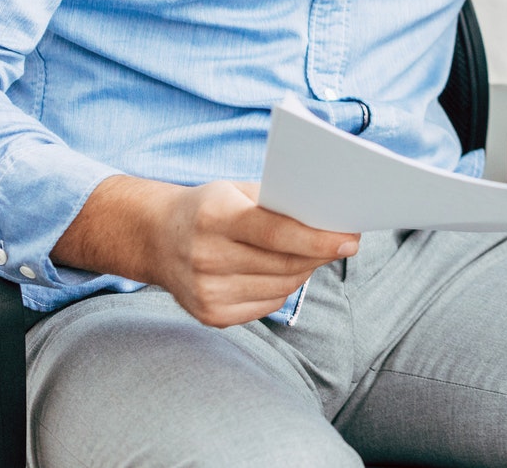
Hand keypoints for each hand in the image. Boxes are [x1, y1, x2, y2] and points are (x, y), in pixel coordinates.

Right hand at [53, 174, 359, 327]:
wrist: (155, 238)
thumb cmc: (209, 207)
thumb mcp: (236, 191)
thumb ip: (278, 204)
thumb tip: (330, 221)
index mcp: (213, 218)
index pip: (275, 233)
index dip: (317, 238)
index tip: (351, 240)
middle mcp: (206, 258)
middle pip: (283, 263)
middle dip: (320, 253)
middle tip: (343, 242)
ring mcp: (205, 292)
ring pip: (282, 286)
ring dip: (304, 270)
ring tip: (313, 253)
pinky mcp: (210, 316)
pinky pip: (268, 304)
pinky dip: (283, 287)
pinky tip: (282, 271)